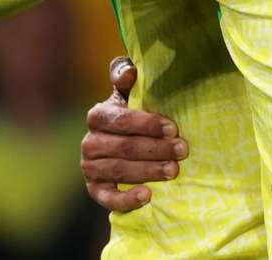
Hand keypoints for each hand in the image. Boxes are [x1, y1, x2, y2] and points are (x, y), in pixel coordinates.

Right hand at [82, 57, 185, 211]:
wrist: (125, 144)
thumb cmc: (133, 112)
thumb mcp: (129, 91)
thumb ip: (125, 74)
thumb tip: (129, 72)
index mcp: (98, 115)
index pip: (121, 120)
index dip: (148, 124)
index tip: (173, 128)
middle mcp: (89, 142)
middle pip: (124, 147)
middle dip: (156, 149)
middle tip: (182, 150)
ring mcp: (90, 168)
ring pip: (119, 170)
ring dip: (149, 171)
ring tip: (174, 170)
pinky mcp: (95, 190)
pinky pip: (108, 199)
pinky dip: (127, 199)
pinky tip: (148, 195)